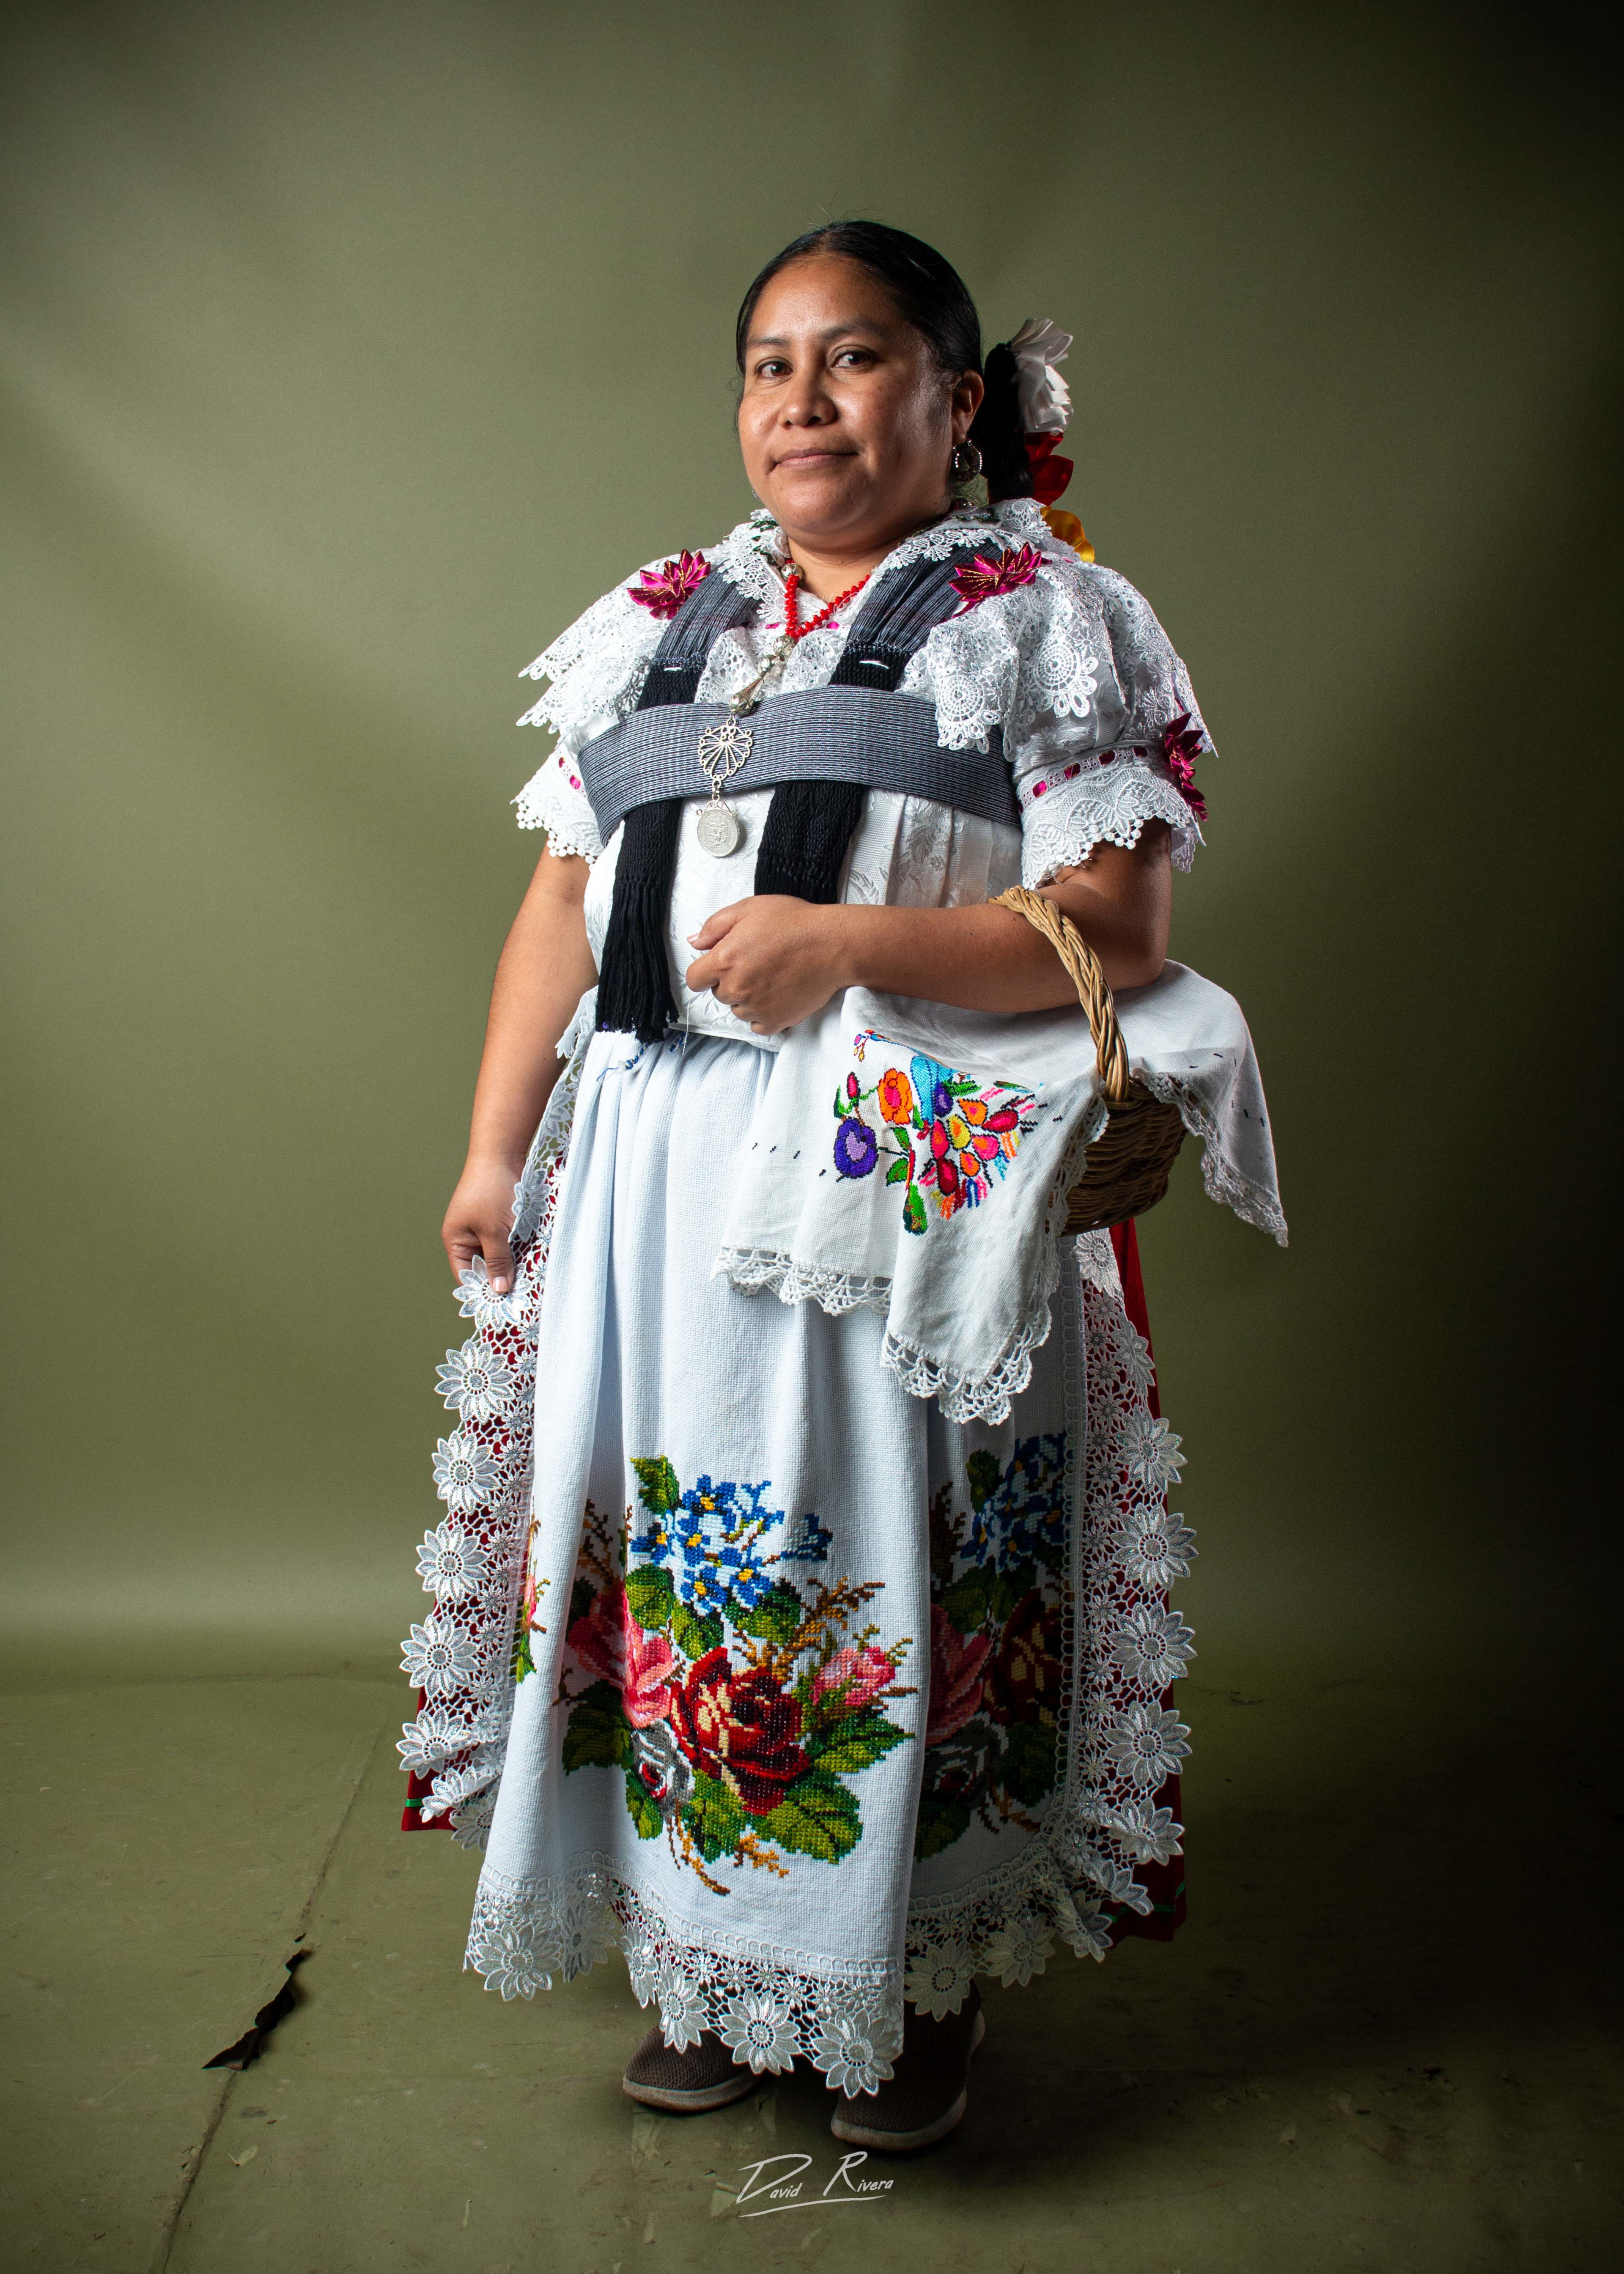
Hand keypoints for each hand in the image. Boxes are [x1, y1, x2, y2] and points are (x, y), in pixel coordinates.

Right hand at [442, 1157, 522, 1292]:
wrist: (502, 1154)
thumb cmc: (492, 1191)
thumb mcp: (495, 1231)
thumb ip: (498, 1261)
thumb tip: (499, 1290)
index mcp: (456, 1240)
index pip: (467, 1275)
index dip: (484, 1291)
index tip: (504, 1306)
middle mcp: (467, 1236)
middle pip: (484, 1267)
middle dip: (501, 1278)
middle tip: (522, 1295)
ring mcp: (483, 1227)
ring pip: (499, 1255)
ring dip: (513, 1263)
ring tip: (530, 1278)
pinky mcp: (499, 1219)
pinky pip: (508, 1242)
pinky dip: (518, 1248)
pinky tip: (533, 1257)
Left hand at [685, 896, 850, 1033]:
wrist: (833, 944)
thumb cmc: (794, 922)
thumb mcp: (748, 909)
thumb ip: (714, 926)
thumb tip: (695, 942)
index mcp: (724, 961)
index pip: (695, 979)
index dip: (705, 971)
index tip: (719, 964)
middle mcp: (736, 989)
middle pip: (719, 994)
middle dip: (731, 980)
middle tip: (756, 962)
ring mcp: (756, 1008)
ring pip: (738, 1010)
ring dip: (748, 998)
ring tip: (771, 977)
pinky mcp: (776, 1021)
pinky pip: (758, 1025)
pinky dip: (763, 1014)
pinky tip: (776, 996)